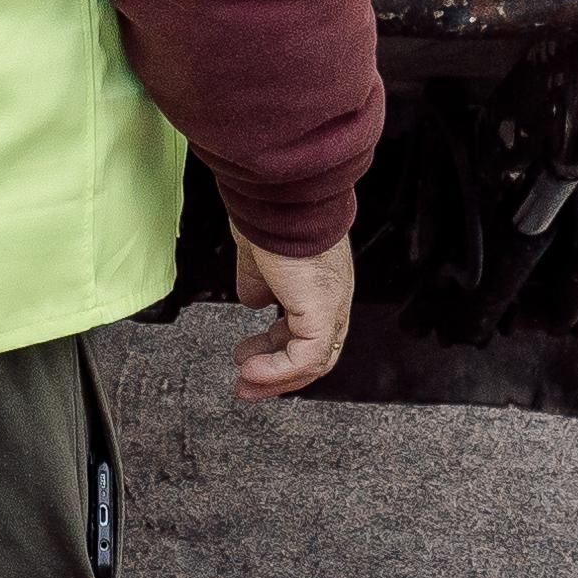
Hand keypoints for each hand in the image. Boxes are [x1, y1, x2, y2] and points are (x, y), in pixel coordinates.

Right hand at [227, 227, 353, 400]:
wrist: (280, 195)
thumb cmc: (271, 212)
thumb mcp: (258, 256)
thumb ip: (257, 281)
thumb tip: (251, 301)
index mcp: (319, 281)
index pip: (309, 330)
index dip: (278, 350)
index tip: (251, 361)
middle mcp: (332, 295)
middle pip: (316, 353)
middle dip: (277, 374)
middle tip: (247, 382)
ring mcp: (331, 304)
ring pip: (315, 361)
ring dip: (276, 378)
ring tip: (246, 381)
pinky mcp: (323, 311)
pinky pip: (307, 357)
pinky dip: (279, 370)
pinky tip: (253, 369)